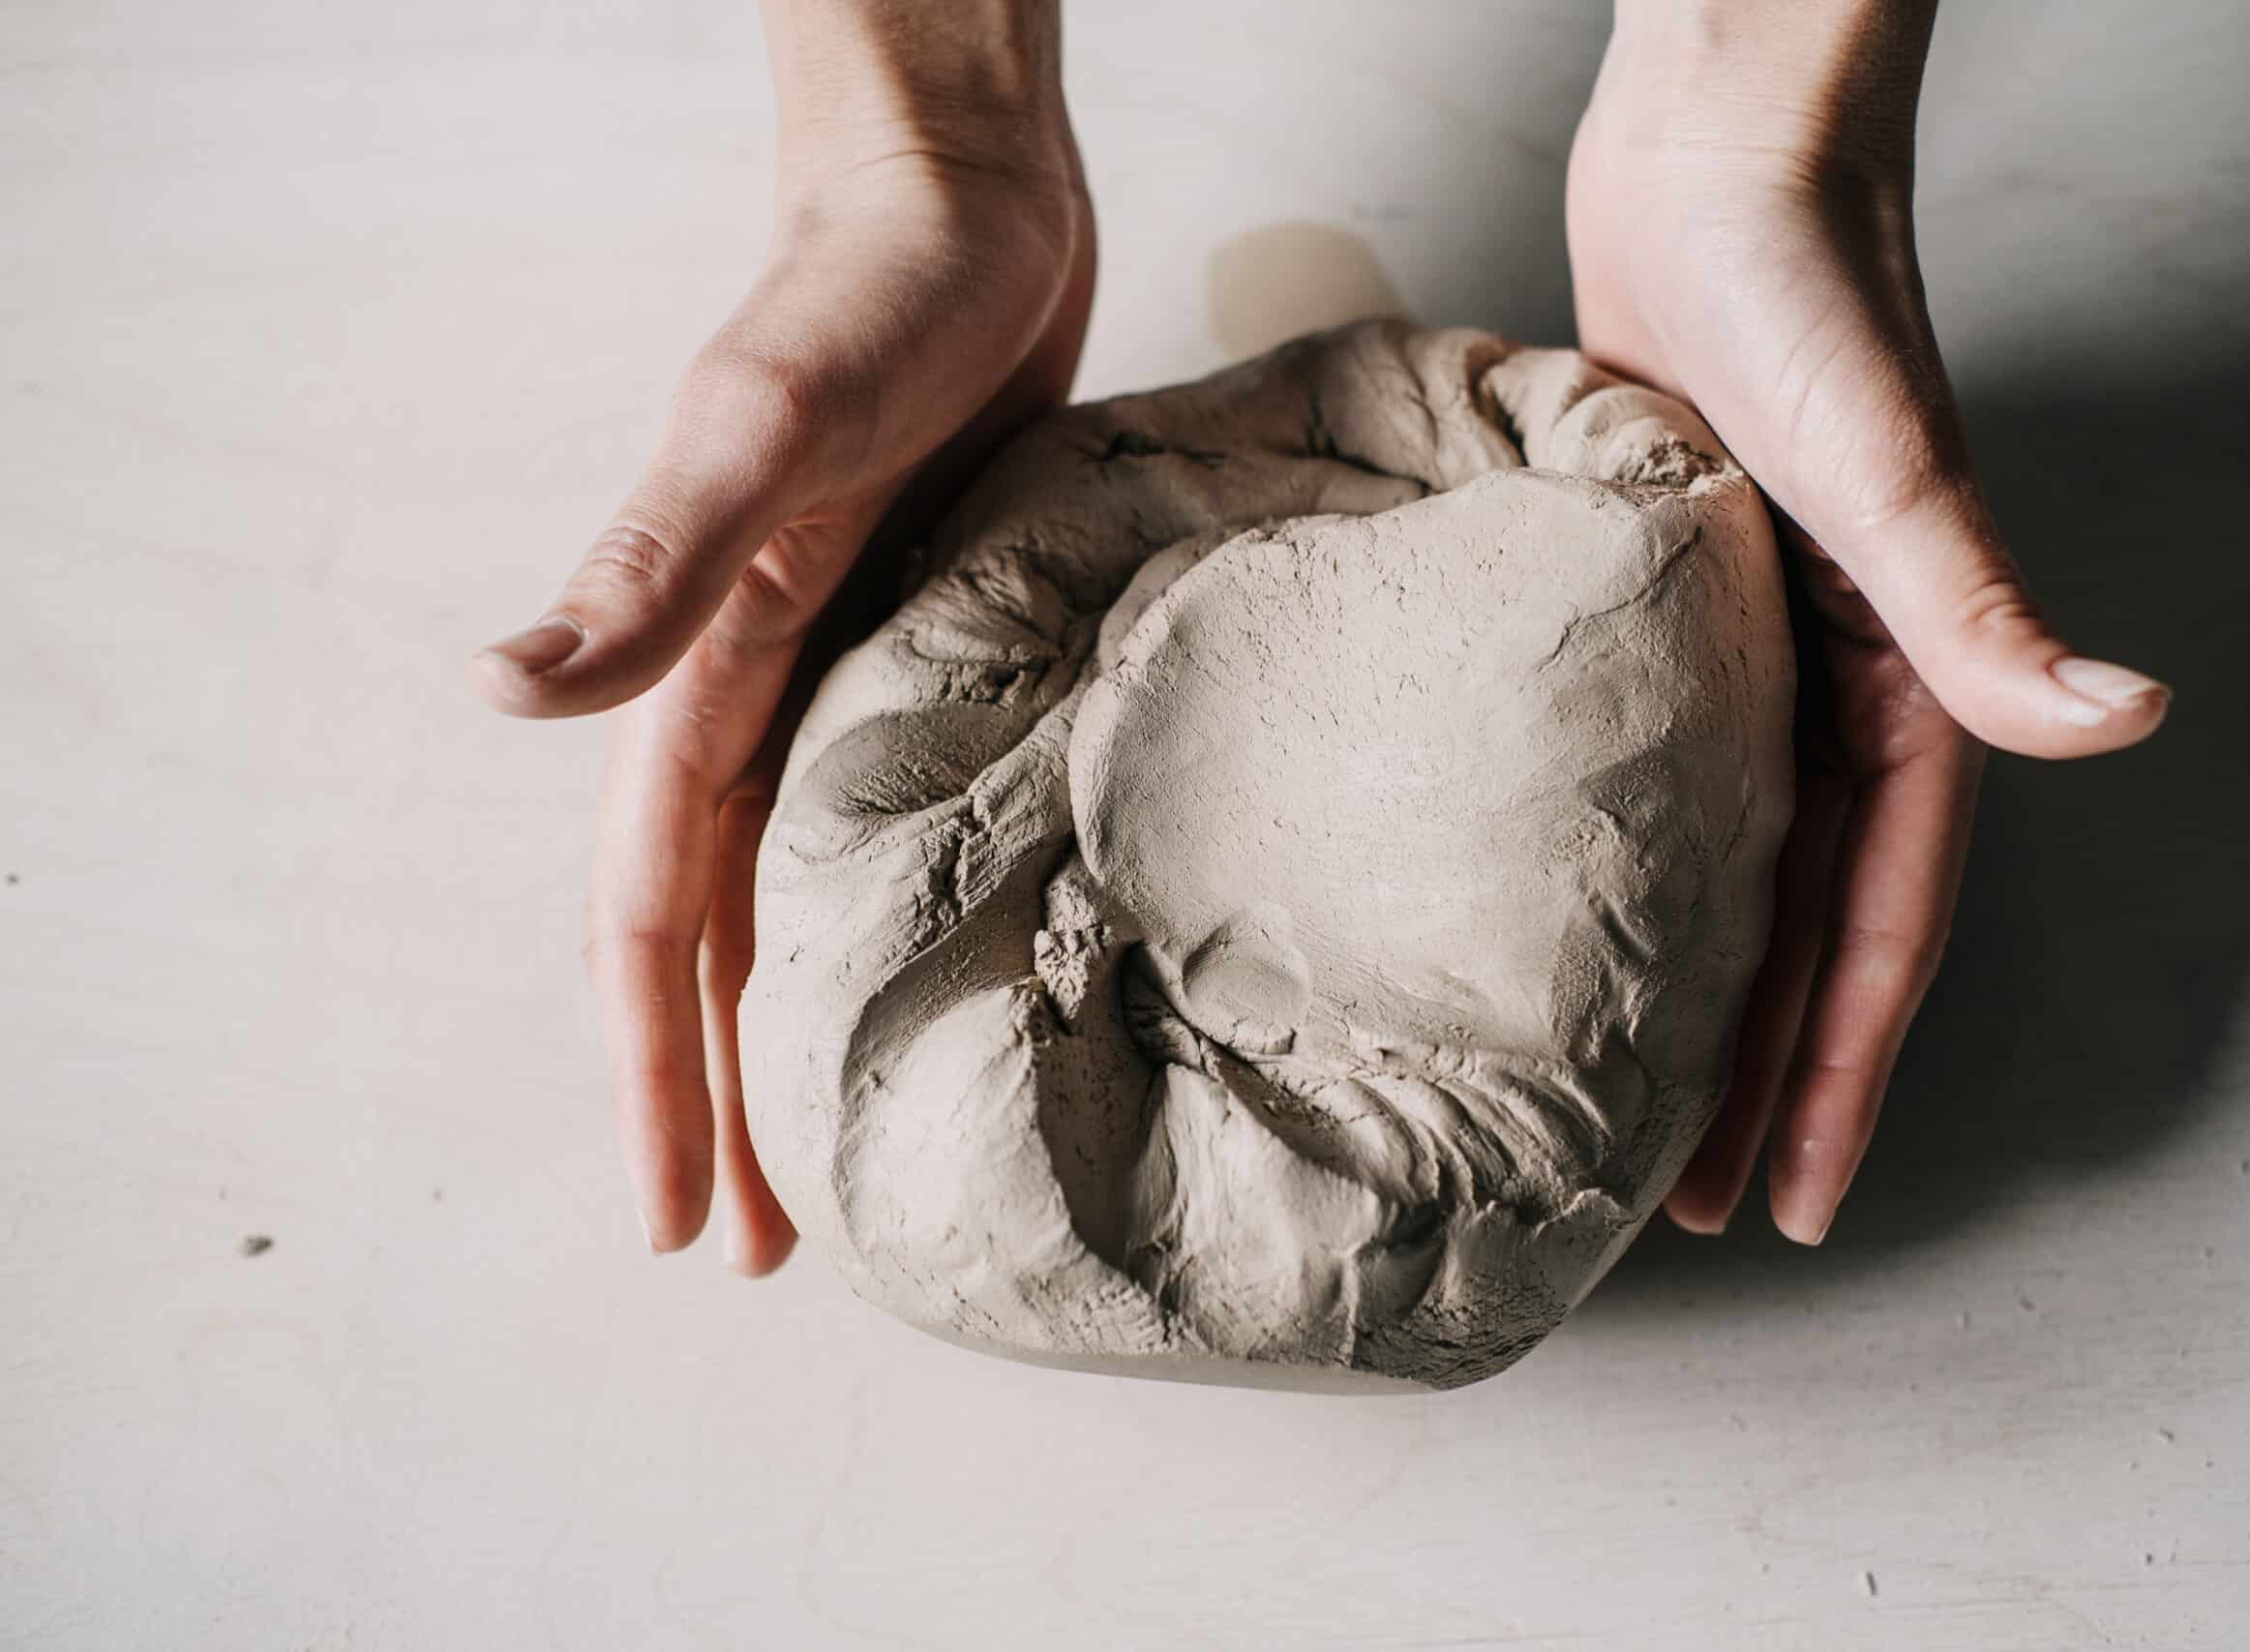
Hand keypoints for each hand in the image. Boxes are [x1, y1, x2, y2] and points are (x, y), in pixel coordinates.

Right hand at [471, 0, 1092, 1270]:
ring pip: (807, 895)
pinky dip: (902, 912)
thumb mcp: (757, 430)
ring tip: (852, 1154)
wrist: (964, 202)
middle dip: (728, 1099)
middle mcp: (770, 702)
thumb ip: (645, 566)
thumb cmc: (864, 295)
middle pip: (724, 944)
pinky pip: (898, 816)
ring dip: (808, 1026)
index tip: (684, 1227)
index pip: (657, 930)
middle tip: (763, 1251)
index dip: (664, 1081)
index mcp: (711, 685)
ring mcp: (852, 678)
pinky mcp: (937, 645)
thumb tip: (492, 696)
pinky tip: (955, 966)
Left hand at [1567, 0, 2168, 1242]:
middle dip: (1763, 1074)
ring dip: (1697, 986)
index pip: (1878, 926)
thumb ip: (1979, 607)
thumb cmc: (1802, 285)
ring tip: (1630, 1104)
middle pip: (1803, 926)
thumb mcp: (1884, 468)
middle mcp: (1836, 685)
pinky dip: (1633, 854)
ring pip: (1730, 864)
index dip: (1842, 1073)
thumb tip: (2123, 720)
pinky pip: (1663, 768)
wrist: (1718, 149)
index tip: (1794, 1199)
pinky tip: (1568, 908)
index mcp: (1903, 685)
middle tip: (1695, 1209)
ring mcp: (1752, 648)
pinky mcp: (1667, 597)